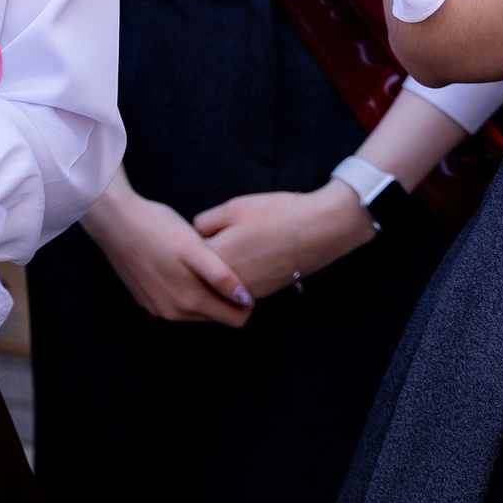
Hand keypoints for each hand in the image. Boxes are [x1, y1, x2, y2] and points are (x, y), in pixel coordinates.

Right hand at [80, 171, 252, 326]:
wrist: (114, 220)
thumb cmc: (157, 228)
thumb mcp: (194, 248)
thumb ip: (221, 277)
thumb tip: (246, 301)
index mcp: (189, 301)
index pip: (235, 319)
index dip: (246, 301)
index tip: (244, 276)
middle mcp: (173, 313)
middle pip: (216, 315)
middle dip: (225, 297)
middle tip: (223, 266)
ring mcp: (157, 308)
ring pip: (196, 310)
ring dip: (204, 293)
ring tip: (202, 263)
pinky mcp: (145, 300)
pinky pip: (176, 303)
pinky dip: (184, 289)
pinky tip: (178, 264)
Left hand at [194, 184, 375, 302]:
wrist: (321, 230)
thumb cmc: (275, 214)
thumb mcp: (232, 208)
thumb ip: (204, 223)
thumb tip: (193, 235)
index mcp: (216, 257)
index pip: (184, 258)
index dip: (182, 244)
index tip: (181, 236)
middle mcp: (227, 282)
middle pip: (198, 277)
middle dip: (194, 264)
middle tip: (197, 246)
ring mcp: (245, 291)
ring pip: (216, 287)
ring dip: (212, 274)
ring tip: (221, 252)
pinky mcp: (262, 294)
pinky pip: (235, 291)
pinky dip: (230, 281)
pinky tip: (239, 261)